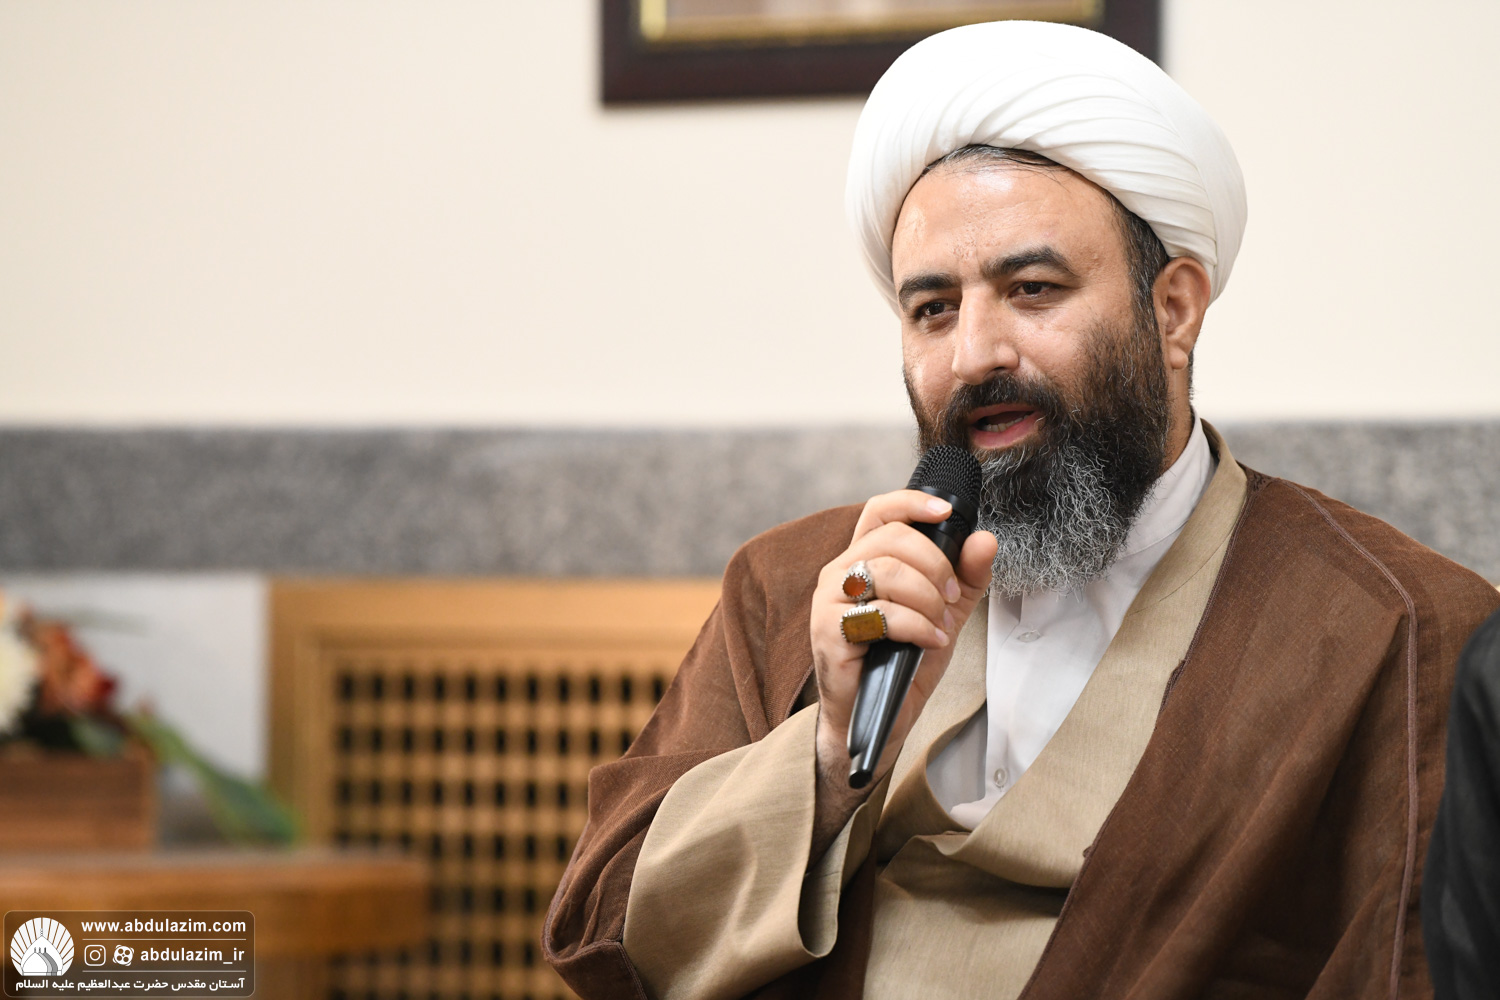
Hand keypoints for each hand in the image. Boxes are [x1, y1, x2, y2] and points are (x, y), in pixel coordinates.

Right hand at [810, 491, 995, 805]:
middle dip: (936, 565)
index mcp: (862, 560)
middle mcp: (839, 573)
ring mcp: (830, 603)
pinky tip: (931, 642)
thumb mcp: (945, 612)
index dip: (913, 503)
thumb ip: (966, 575)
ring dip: (929, 600)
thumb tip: (984, 539)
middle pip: (893, 538)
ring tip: (940, 626)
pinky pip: (883, 614)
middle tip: (953, 597)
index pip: (880, 510)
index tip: (947, 512)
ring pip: (889, 572)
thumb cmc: (903, 661)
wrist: (877, 718)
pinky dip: (918, 627)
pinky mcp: (829, 633)